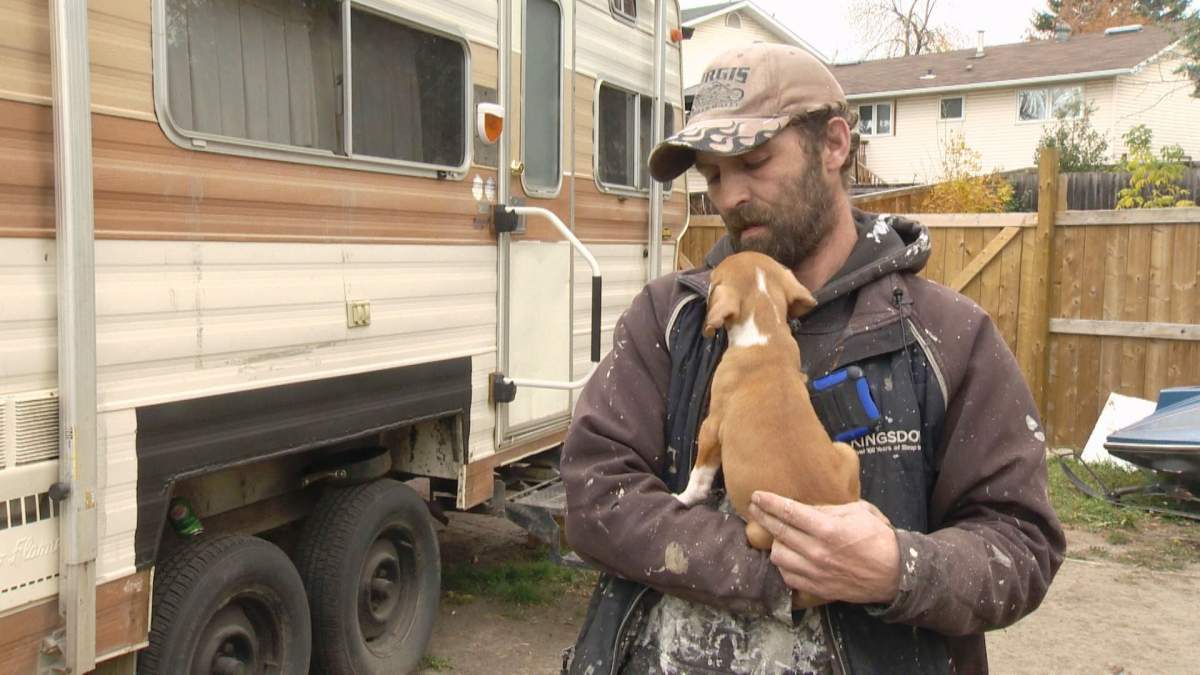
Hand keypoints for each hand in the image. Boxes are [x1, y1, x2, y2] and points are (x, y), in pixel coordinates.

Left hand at [748, 492, 899, 605]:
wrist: (896, 573)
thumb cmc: (878, 538)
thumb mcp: (858, 512)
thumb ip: (828, 509)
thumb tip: (804, 507)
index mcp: (829, 530)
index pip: (789, 513)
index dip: (769, 502)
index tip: (757, 495)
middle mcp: (818, 552)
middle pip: (778, 532)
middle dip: (762, 517)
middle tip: (754, 508)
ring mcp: (816, 573)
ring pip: (778, 556)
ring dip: (775, 543)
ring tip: (779, 535)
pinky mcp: (817, 589)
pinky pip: (787, 576)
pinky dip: (785, 565)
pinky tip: (789, 556)